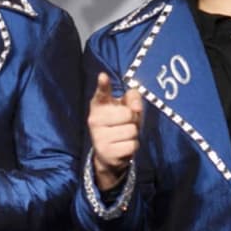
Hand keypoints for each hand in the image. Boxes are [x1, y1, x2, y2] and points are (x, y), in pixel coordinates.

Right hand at [88, 72, 142, 190]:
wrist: (108, 154)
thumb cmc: (120, 124)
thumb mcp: (126, 108)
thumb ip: (133, 98)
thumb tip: (136, 107)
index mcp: (99, 105)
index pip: (101, 93)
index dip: (103, 85)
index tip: (103, 77)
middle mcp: (94, 119)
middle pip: (128, 114)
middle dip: (133, 120)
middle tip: (125, 124)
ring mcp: (98, 136)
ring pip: (132, 130)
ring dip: (133, 134)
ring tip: (124, 136)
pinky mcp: (106, 151)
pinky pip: (132, 145)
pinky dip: (132, 146)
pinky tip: (122, 146)